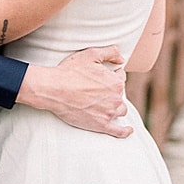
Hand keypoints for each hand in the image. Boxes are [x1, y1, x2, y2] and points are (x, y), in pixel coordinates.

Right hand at [16, 44, 132, 137]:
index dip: (111, 75)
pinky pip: (118, 131)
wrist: (54, 90)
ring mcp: (109, 113)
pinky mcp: (101, 125)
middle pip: (120, 94)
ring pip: (120, 110)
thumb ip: (111, 53)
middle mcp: (116, 99)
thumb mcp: (91, 54)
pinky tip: (128, 130)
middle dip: (112, 91)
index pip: (120, 77)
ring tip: (107, 104)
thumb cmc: (71, 71)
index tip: (102, 76)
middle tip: (98, 88)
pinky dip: (125, 131)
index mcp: (115, 82)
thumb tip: (122, 60)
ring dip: (116, 107)